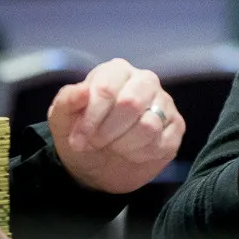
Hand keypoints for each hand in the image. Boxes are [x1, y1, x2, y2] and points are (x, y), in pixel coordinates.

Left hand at [48, 58, 184, 193]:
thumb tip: (82, 91)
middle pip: (131, 104)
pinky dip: (141, 155)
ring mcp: (164, 102)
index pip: (105, 89)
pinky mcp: (176, 126)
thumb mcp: (62, 120)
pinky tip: (133, 153)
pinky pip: (162, 143)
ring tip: (114, 147)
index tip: (78, 141)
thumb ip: (67, 101)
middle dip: (107, 132)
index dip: (90, 120)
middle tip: (96, 144)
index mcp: (116, 71)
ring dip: (123, 146)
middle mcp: (145, 80)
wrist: (98, 167)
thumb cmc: (82, 135)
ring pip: (148, 126)